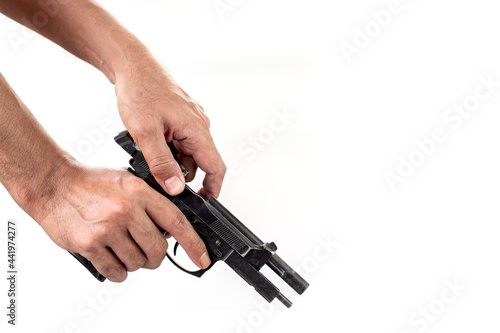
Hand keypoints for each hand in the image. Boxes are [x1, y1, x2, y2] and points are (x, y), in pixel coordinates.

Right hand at [38, 161, 209, 281]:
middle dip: (156, 257)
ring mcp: (107, 229)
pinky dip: (118, 271)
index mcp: (140, 192)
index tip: (202, 258)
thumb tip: (172, 230)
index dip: (193, 244)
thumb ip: (151, 202)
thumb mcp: (129, 181)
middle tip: (148, 252)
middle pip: (158, 249)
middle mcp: (126, 210)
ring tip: (122, 248)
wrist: (54, 184)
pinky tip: (112, 258)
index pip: (177, 222)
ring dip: (135, 262)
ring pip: (138, 263)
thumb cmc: (92, 183)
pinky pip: (116, 272)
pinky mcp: (90, 244)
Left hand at [114, 51, 225, 197]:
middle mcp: (199, 126)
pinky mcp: (181, 118)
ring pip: (187, 153)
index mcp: (197, 130)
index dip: (213, 189)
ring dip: (170, 160)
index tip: (204, 204)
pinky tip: (149, 142)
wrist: (132, 65)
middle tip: (156, 176)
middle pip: (199, 162)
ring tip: (146, 151)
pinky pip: (180, 141)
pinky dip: (167, 148)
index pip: (216, 167)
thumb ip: (161, 163)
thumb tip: (175, 188)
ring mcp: (191, 121)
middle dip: (180, 174)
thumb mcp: (145, 132)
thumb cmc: (140, 91)